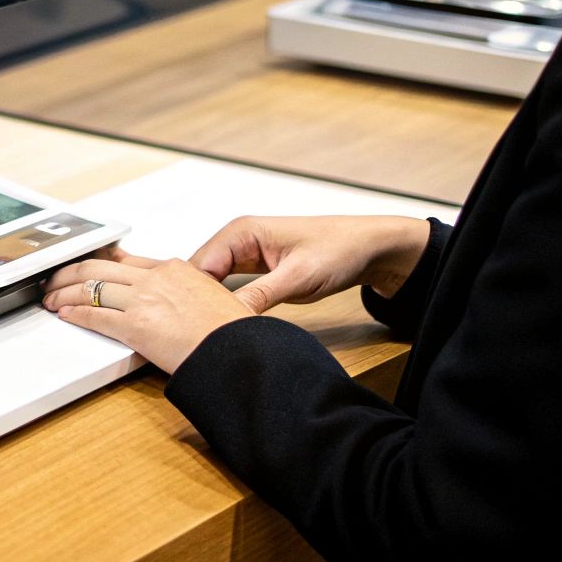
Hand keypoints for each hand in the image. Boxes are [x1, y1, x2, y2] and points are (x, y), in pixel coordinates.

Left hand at [42, 252, 252, 372]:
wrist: (240, 353)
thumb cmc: (233, 333)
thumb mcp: (214, 298)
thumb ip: (190, 293)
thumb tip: (180, 301)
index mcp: (176, 270)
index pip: (124, 261)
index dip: (98, 264)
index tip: (84, 267)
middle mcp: (156, 279)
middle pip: (98, 267)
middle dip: (69, 273)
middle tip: (54, 279)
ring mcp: (144, 300)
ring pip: (90, 288)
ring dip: (63, 293)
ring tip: (50, 299)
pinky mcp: (136, 326)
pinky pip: (95, 315)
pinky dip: (75, 313)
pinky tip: (65, 315)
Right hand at [189, 215, 432, 312]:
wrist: (369, 249)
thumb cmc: (339, 249)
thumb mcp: (298, 277)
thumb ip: (260, 295)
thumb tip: (229, 316)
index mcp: (242, 231)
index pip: (199, 265)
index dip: (192, 294)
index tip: (192, 322)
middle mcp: (238, 239)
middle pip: (200, 274)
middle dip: (197, 300)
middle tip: (200, 330)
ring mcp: (245, 254)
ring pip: (213, 282)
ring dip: (211, 302)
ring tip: (208, 328)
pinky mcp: (255, 268)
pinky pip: (229, 286)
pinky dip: (226, 302)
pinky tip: (226, 319)